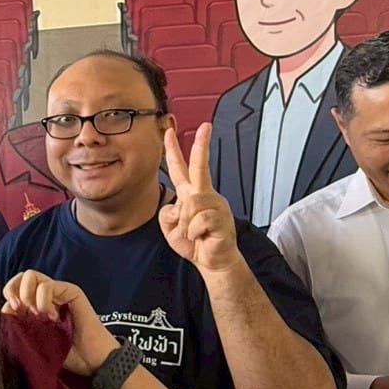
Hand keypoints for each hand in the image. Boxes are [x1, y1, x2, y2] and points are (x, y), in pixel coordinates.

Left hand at [1, 270, 119, 375]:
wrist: (91, 363)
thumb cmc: (64, 355)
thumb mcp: (33, 342)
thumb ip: (18, 326)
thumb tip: (6, 310)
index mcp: (34, 305)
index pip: (13, 288)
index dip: (8, 298)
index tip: (10, 317)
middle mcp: (45, 295)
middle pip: (20, 276)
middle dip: (13, 290)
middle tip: (18, 309)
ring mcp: (58, 291)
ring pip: (31, 275)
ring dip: (27, 295)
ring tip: (37, 314)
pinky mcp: (71, 291)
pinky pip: (47, 285)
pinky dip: (43, 300)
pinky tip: (51, 317)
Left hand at [159, 123, 240, 274]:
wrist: (213, 262)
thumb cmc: (195, 243)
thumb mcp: (171, 228)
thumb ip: (167, 213)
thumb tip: (178, 205)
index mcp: (192, 194)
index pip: (181, 169)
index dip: (173, 151)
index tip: (168, 132)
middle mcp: (205, 195)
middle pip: (201, 167)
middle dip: (202, 146)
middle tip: (206, 126)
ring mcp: (216, 205)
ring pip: (191, 204)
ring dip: (185, 224)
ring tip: (193, 234)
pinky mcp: (221, 218)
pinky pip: (198, 220)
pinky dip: (193, 232)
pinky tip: (201, 237)